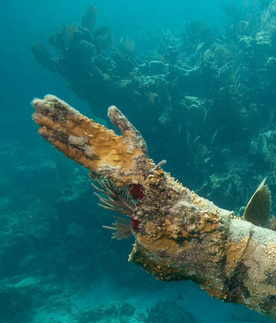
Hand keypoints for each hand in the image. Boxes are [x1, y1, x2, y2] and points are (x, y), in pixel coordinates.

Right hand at [32, 95, 153, 186]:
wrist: (143, 173)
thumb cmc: (139, 154)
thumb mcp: (132, 133)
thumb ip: (120, 121)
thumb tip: (109, 107)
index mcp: (100, 132)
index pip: (78, 118)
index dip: (64, 109)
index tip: (49, 98)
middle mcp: (91, 141)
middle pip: (68, 126)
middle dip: (52, 115)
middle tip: (34, 104)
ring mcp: (89, 152)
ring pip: (66, 137)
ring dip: (51, 128)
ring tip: (36, 118)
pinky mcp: (89, 164)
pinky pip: (71, 153)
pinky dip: (58, 144)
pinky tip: (46, 135)